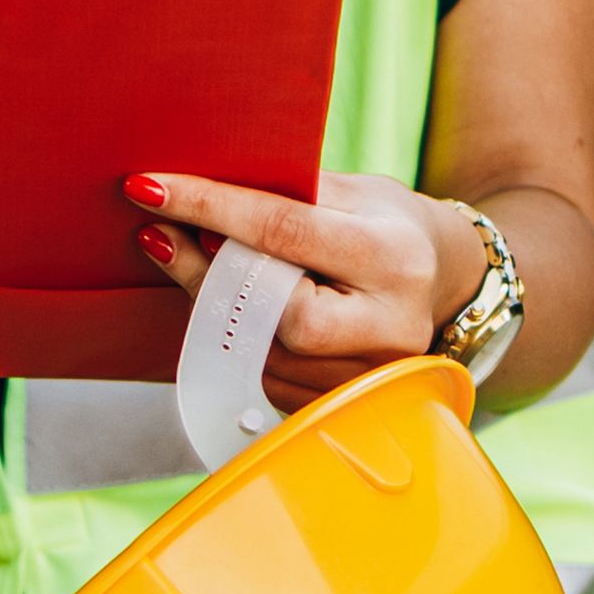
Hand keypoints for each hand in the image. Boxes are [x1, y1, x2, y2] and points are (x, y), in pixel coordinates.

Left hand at [130, 167, 459, 410]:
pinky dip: (233, 344)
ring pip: (265, 357)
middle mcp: (390, 328)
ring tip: (189, 264)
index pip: (287, 233)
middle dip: (210, 277)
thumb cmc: (389, 226)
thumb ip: (288, 198)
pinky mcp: (345, 405)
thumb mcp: (356, 193)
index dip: (211, 209)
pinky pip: (267, 382)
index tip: (148, 188)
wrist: (445, 283)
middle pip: (279, 316)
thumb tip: (197, 202)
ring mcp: (371, 378)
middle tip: (163, 235)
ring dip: (211, 311)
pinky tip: (223, 309)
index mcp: (394, 259)